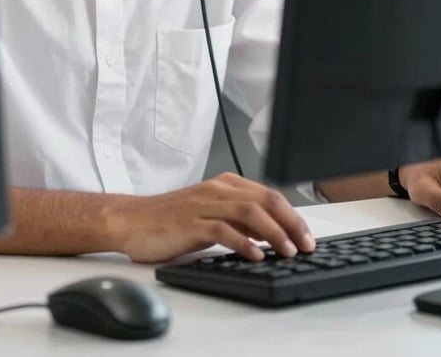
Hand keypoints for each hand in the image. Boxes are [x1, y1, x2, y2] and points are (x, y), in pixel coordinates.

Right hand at [110, 172, 314, 263]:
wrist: (132, 221)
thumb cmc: (170, 220)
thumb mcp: (211, 216)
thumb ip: (239, 221)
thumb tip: (272, 234)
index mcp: (224, 185)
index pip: (268, 195)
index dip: (292, 215)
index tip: (308, 236)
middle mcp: (216, 190)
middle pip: (264, 200)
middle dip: (291, 222)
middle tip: (307, 244)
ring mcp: (203, 204)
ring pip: (248, 212)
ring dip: (273, 232)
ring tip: (288, 251)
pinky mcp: (190, 222)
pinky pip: (223, 229)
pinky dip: (243, 242)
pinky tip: (256, 255)